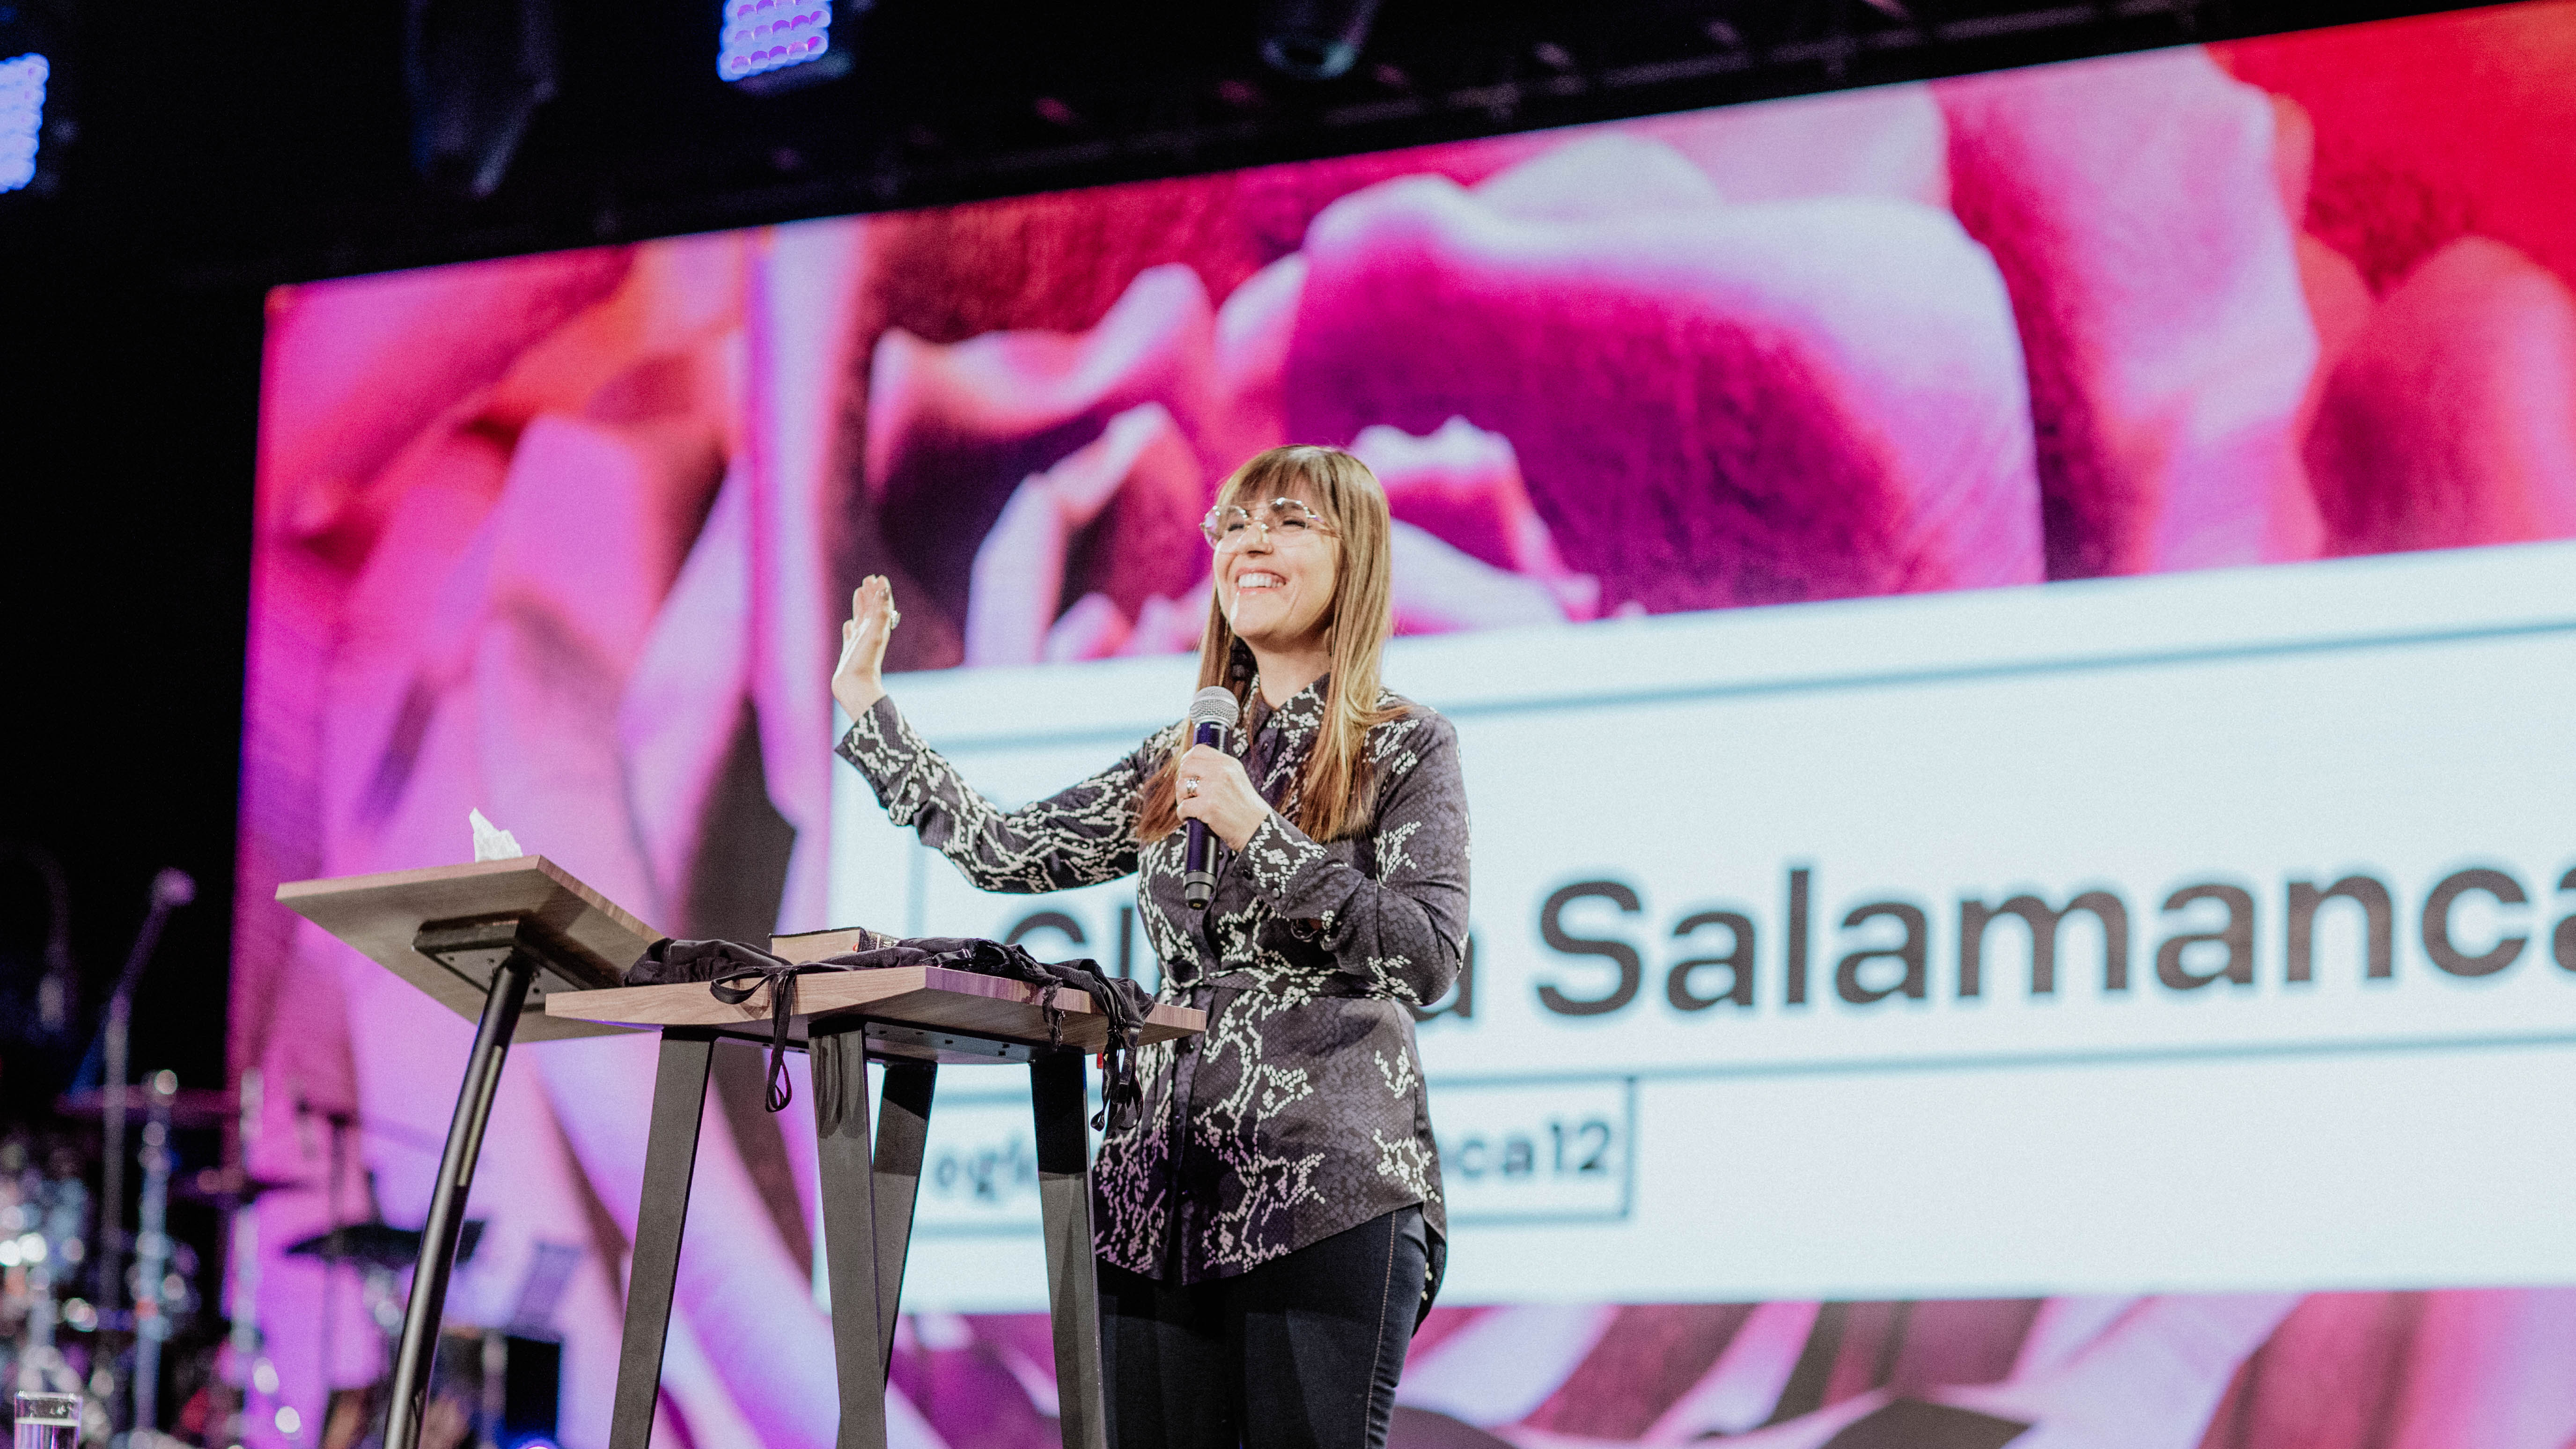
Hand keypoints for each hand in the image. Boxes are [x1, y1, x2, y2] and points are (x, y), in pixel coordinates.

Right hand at [833, 575, 899, 718]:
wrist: (856, 688)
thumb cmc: (865, 663)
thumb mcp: (874, 634)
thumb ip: (880, 612)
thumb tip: (884, 590)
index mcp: (879, 629)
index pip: (882, 605)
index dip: (881, 591)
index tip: (879, 577)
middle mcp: (871, 634)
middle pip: (872, 609)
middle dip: (871, 594)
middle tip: (868, 579)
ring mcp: (860, 643)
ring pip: (861, 619)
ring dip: (861, 605)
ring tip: (858, 592)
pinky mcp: (850, 653)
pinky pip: (850, 635)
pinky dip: (850, 627)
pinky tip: (848, 624)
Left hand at [1175, 743, 1269, 850]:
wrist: (1257, 829)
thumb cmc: (1245, 808)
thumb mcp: (1237, 779)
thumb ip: (1219, 770)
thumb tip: (1191, 765)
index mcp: (1229, 763)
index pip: (1198, 750)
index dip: (1187, 760)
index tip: (1186, 773)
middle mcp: (1222, 772)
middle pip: (1185, 767)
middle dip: (1182, 781)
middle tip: (1187, 795)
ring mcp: (1214, 789)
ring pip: (1181, 785)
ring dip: (1181, 798)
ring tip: (1190, 807)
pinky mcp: (1208, 806)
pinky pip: (1183, 806)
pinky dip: (1183, 814)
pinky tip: (1190, 818)